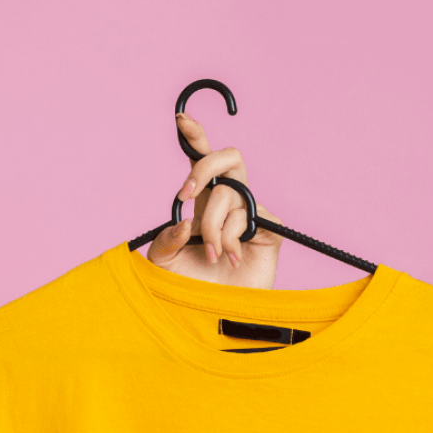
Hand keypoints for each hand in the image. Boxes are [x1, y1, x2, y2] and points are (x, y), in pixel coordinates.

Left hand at [148, 113, 282, 288]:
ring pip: (229, 194)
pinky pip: (246, 216)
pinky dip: (229, 238)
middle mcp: (227, 200)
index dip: (196, 136)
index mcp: (202, 200)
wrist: (215, 313)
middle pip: (227, 157)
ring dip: (211, 226)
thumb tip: (184, 219)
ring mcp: (250, 211)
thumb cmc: (189, 286)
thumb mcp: (163, 262)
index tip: (180, 120)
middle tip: (185, 194)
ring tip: (211, 254)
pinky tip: (230, 257)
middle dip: (203, 167)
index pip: (202, 160)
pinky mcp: (269, 226)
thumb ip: (165, 238)